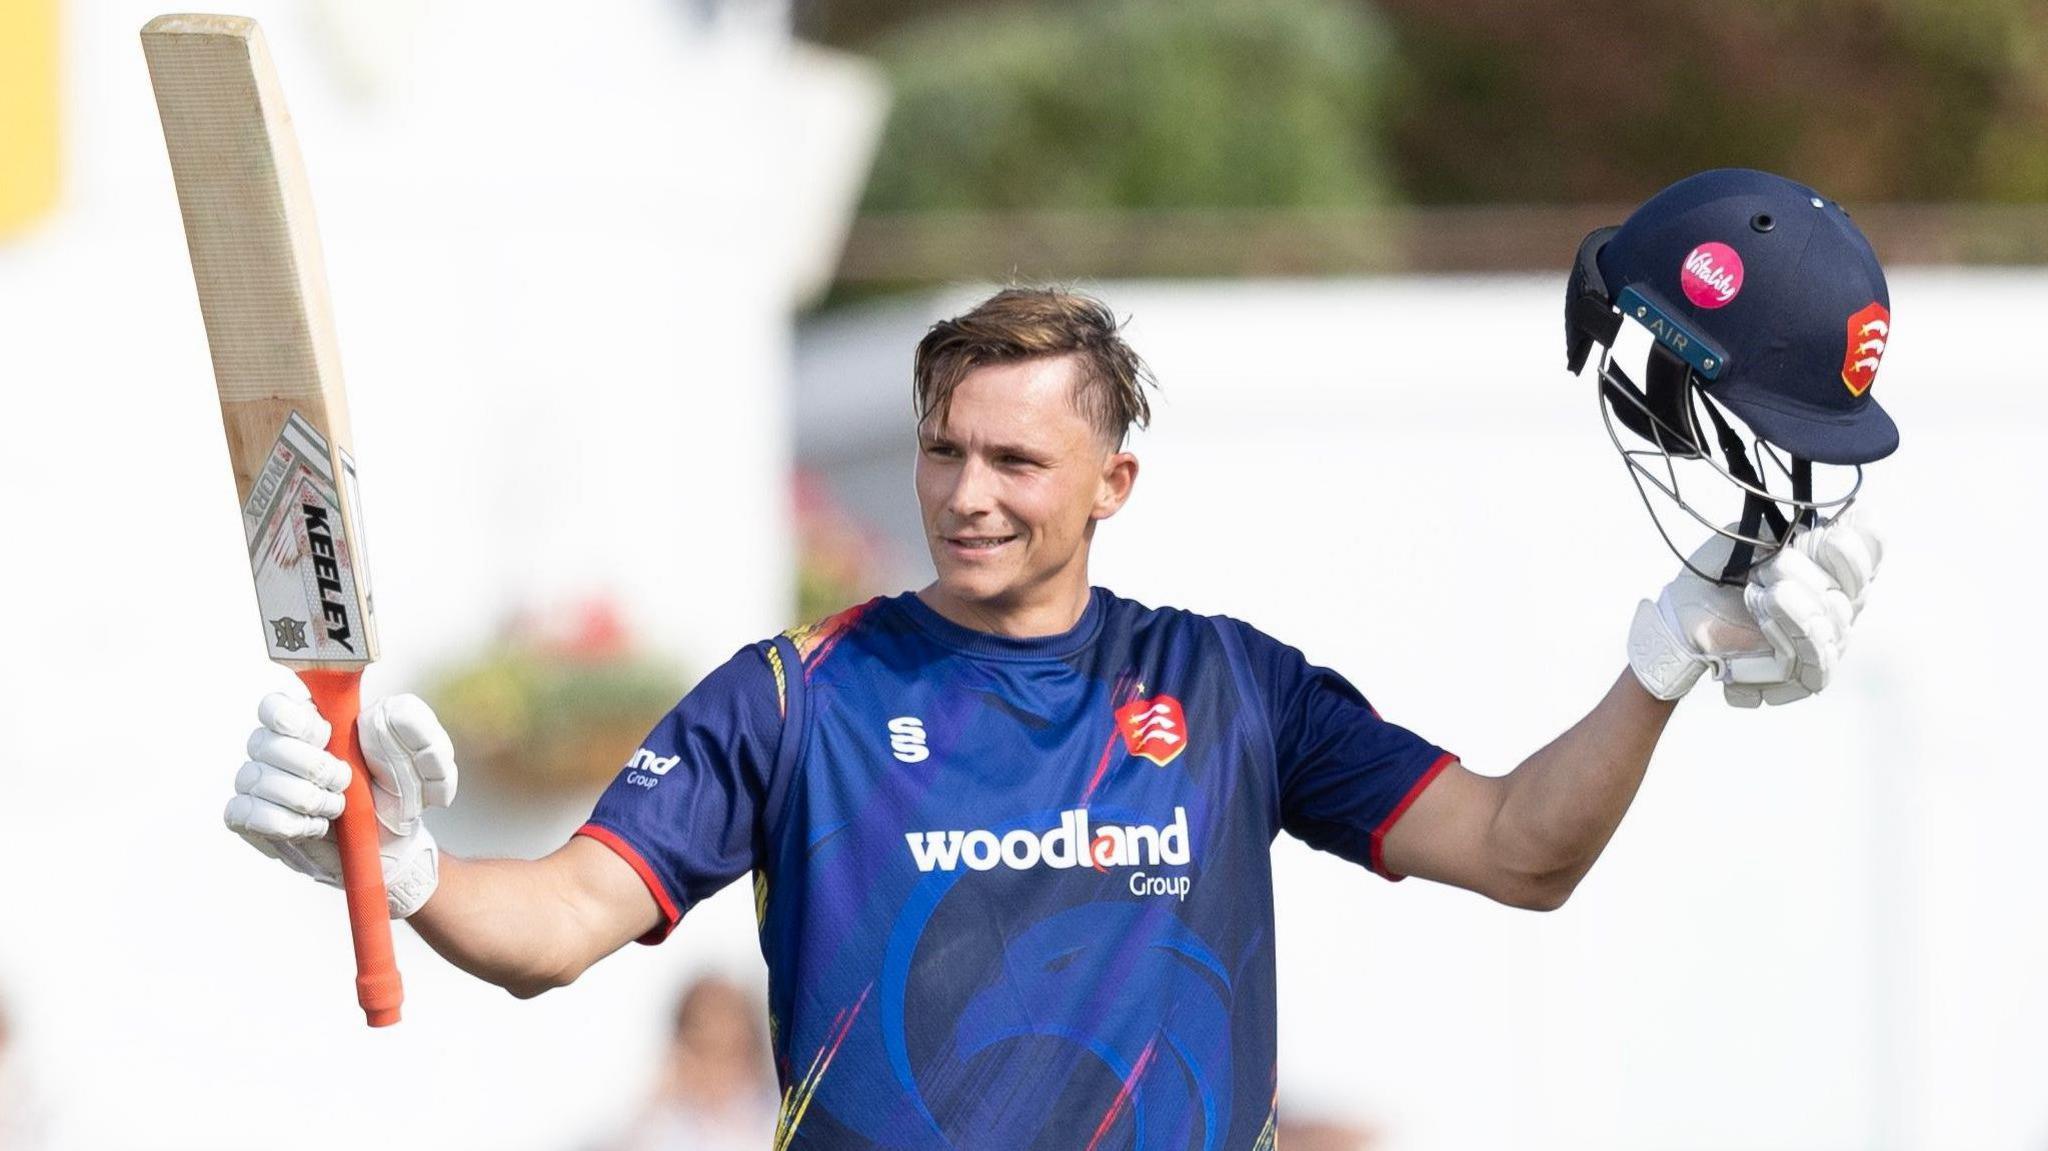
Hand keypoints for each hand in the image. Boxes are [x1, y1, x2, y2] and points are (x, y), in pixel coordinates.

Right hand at [224, 692, 459, 917]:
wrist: (394, 848)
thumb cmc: (401, 795)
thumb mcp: (425, 758)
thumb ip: (412, 725)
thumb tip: (376, 713)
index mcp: (314, 722)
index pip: (276, 705)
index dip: (297, 722)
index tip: (328, 737)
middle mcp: (279, 748)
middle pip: (263, 742)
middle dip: (311, 767)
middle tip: (344, 782)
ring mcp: (262, 784)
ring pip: (255, 779)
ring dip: (304, 797)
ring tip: (336, 808)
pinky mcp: (252, 819)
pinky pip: (243, 813)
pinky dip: (284, 823)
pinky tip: (313, 827)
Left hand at [1627, 508, 1882, 706]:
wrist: (1682, 616)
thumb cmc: (1719, 577)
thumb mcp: (1750, 538)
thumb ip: (1789, 528)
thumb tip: (1831, 515)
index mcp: (1833, 569)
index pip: (1871, 555)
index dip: (1857, 546)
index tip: (1827, 536)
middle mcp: (1841, 605)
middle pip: (1853, 589)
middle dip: (1807, 573)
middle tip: (1768, 567)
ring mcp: (1828, 642)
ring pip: (1833, 622)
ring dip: (1793, 604)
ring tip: (1757, 592)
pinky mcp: (1805, 676)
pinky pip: (1814, 658)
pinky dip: (1787, 634)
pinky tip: (1764, 619)